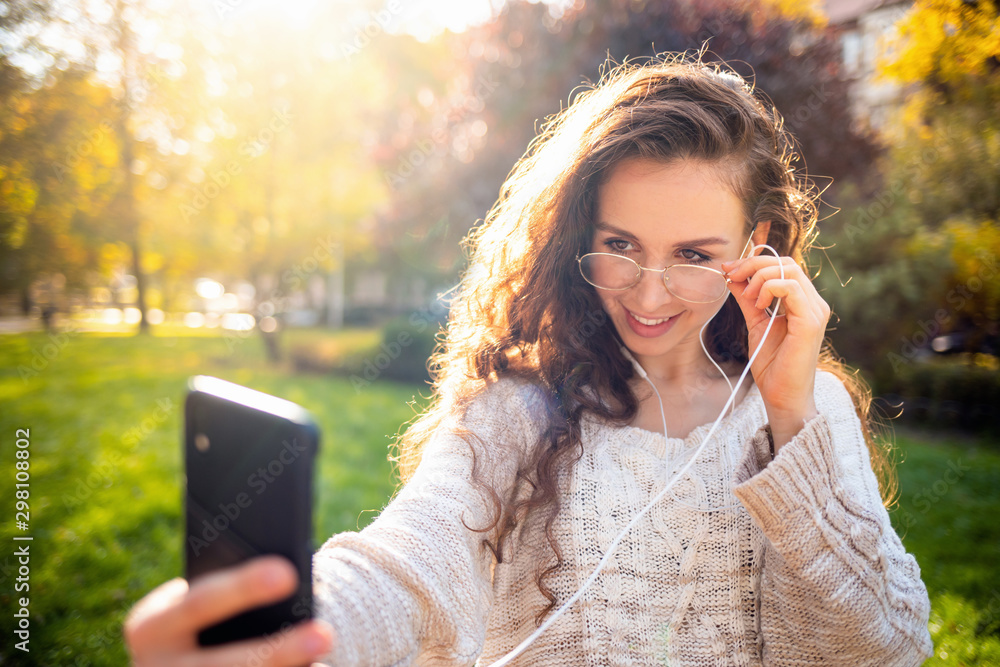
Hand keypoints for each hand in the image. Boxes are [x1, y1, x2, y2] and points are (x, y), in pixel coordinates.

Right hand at [124, 555, 333, 665]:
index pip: (200, 603)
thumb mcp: (196, 603)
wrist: (172, 661)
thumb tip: (288, 578)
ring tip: (323, 650)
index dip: (243, 589)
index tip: (288, 573)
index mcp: (150, 626)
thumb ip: (226, 593)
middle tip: (323, 634)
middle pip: (223, 663)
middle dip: (277, 651)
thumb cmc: (199, 617)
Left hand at [722, 252, 830, 451]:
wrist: (782, 395)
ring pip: (789, 270)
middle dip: (753, 264)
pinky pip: (791, 288)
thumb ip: (747, 299)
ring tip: (746, 295)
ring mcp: (815, 311)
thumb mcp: (755, 323)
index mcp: (803, 302)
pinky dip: (768, 289)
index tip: (729, 269)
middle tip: (731, 275)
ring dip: (759, 276)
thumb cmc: (772, 364)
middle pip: (787, 262)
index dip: (755, 262)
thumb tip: (732, 276)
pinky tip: (758, 304)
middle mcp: (814, 303)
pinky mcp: (810, 321)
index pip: (784, 266)